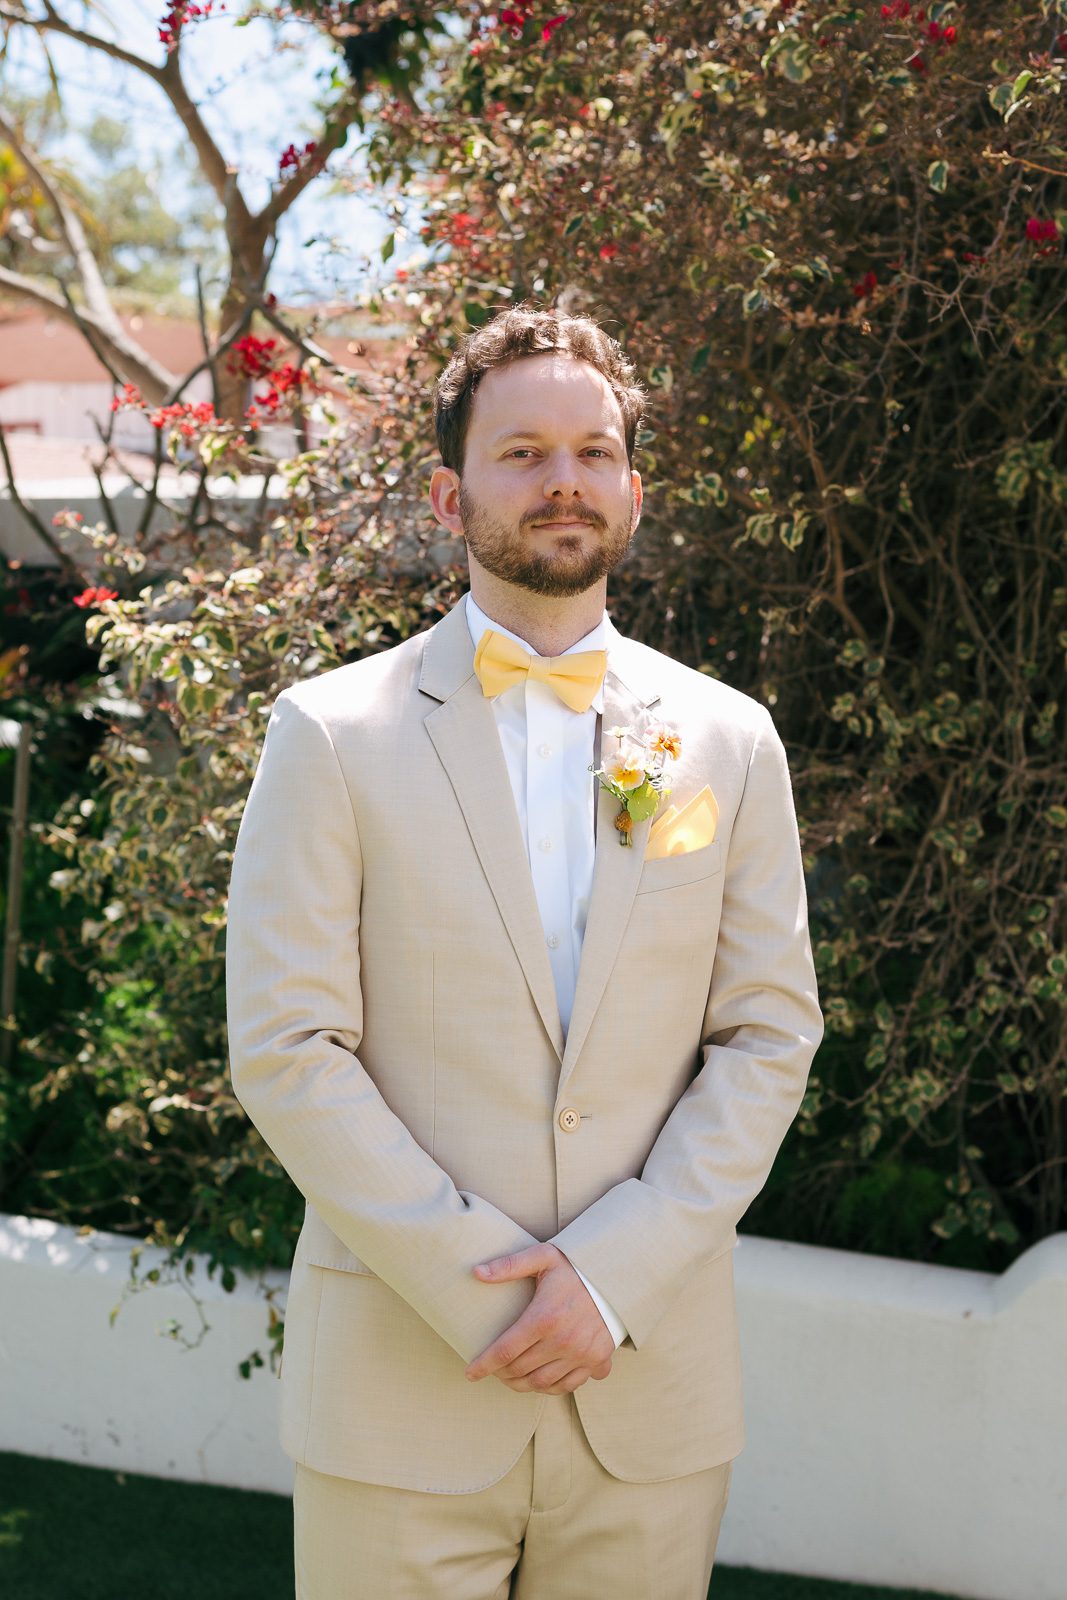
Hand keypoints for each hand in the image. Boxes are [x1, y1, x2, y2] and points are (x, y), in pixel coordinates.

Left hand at [465, 1243, 614, 1394]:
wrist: (617, 1276)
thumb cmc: (575, 1266)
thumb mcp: (543, 1257)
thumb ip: (509, 1265)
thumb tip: (476, 1272)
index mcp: (544, 1317)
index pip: (504, 1351)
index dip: (483, 1365)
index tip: (470, 1373)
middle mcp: (562, 1341)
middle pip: (520, 1370)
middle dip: (499, 1374)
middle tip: (492, 1370)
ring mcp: (581, 1354)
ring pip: (541, 1383)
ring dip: (522, 1384)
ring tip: (511, 1377)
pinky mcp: (597, 1360)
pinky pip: (568, 1385)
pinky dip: (550, 1387)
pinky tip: (540, 1379)